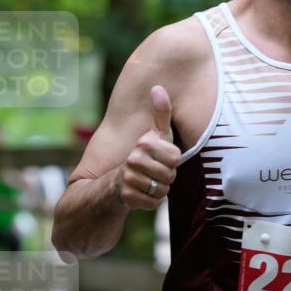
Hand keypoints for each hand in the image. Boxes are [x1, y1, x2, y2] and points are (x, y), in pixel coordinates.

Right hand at [114, 85, 180, 209]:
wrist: (115, 183)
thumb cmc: (144, 156)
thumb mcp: (156, 135)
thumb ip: (161, 113)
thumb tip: (157, 86)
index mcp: (144, 143)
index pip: (175, 158)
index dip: (172, 162)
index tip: (161, 158)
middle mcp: (134, 159)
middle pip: (170, 176)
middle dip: (166, 178)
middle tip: (154, 172)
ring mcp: (129, 178)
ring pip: (163, 191)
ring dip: (159, 190)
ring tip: (148, 182)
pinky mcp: (127, 196)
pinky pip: (154, 204)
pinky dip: (151, 202)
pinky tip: (142, 194)